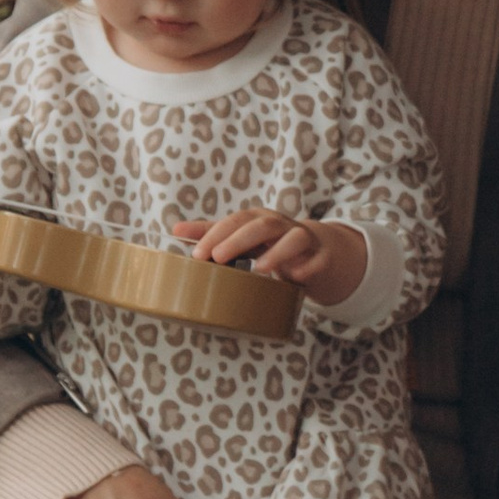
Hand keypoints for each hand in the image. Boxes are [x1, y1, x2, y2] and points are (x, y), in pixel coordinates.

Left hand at [174, 206, 365, 307]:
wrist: (320, 251)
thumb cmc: (273, 244)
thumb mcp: (243, 237)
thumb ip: (212, 233)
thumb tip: (176, 229)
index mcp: (259, 220)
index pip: (237, 220)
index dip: (217, 234)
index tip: (199, 254)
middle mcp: (282, 226)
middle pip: (263, 225)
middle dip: (240, 239)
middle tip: (218, 257)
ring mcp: (305, 239)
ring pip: (295, 238)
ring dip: (277, 252)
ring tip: (260, 269)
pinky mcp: (322, 257)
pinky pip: (318, 260)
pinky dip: (308, 267)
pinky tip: (296, 278)